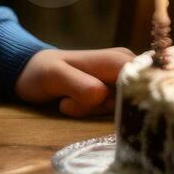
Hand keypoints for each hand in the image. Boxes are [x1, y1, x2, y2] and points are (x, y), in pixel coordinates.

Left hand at [14, 47, 133, 116]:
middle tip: (72, 101)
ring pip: (121, 111)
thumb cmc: (42, 71)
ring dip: (94, 112)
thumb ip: (78, 85)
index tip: (96, 104)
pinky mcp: (115, 94)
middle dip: (104, 110)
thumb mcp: (54, 76)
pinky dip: (93, 114)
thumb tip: (102, 94)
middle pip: (132, 103)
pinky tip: (75, 104)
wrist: (31, 72)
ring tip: (69, 100)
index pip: (141, 86)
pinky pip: (114, 113)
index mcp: (118, 59)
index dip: (124, 102)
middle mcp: (127, 68)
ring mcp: (121, 82)